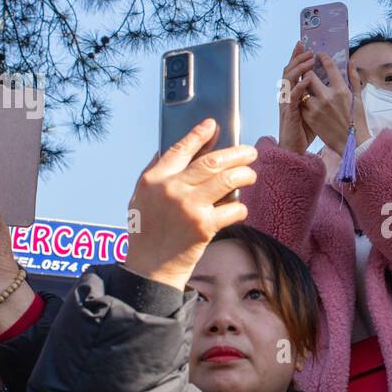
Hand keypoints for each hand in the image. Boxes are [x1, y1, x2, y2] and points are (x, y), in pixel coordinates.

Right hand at [124, 118, 256, 290]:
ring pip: (227, 180)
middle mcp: (172, 189)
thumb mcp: (141, 197)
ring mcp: (190, 207)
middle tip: (250, 152)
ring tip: (251, 175)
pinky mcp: (204, 226)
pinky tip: (239, 208)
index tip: (213, 125)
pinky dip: (240, 207)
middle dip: (236, 153)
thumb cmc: (147, 231)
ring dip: (245, 175)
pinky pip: (233, 209)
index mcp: (154, 179)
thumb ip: (157, 172)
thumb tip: (178, 149)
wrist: (151, 267)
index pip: (181, 149)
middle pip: (212, 162)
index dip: (199, 135)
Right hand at [278, 42, 315, 152]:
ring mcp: (287, 103)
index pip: (294, 69)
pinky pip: (292, 97)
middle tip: (307, 47)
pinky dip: (299, 88)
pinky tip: (306, 81)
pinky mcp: (289, 113)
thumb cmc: (305, 130)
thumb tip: (331, 81)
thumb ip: (319, 94)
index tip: (304, 43)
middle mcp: (288, 95)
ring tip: (309, 60)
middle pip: (289, 70)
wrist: (295, 149)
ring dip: (299, 68)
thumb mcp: (314, 108)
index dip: (297, 56)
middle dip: (297, 57)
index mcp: (293, 93)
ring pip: (288, 80)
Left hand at [300, 54, 368, 154]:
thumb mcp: (358, 98)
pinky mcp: (309, 117)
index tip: (319, 55)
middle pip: (310, 75)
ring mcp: (316, 108)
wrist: (351, 144)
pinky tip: (307, 99)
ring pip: (303, 88)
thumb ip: (354, 78)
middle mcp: (327, 97)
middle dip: (308, 70)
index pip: (329, 66)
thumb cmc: (357, 120)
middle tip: (309, 69)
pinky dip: (303, 99)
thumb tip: (351, 61)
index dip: (322, 57)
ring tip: (307, 85)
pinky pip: (301, 102)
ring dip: (304, 85)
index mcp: (341, 90)